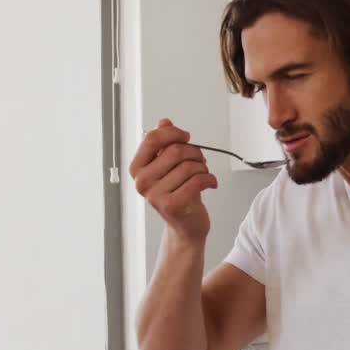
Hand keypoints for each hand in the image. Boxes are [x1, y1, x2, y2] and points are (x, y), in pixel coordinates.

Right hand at [129, 118, 217, 242]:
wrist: (185, 226)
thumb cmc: (178, 193)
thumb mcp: (169, 167)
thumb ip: (164, 144)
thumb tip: (164, 122)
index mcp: (137, 168)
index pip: (151, 138)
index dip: (173, 133)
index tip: (186, 136)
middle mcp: (142, 182)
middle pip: (175, 150)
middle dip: (195, 152)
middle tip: (200, 160)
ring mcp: (155, 195)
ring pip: (189, 165)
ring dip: (203, 167)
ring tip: (203, 174)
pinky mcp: (172, 205)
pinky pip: (198, 180)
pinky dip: (210, 179)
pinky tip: (211, 183)